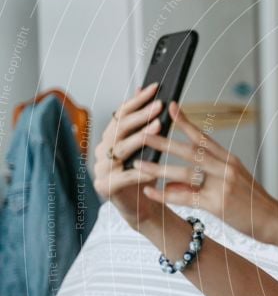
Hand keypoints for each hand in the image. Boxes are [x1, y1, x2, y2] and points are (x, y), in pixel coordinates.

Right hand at [93, 83, 162, 227]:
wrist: (141, 206)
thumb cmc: (145, 174)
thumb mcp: (148, 147)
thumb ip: (145, 122)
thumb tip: (144, 88)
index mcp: (111, 138)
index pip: (121, 114)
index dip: (137, 100)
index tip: (154, 89)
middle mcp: (102, 150)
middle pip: (121, 129)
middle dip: (141, 116)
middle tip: (159, 106)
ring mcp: (101, 169)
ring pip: (121, 149)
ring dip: (140, 138)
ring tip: (158, 128)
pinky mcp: (105, 187)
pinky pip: (124, 177)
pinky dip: (139, 171)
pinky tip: (153, 166)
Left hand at [131, 101, 277, 241]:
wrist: (275, 221)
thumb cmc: (255, 204)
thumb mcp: (232, 186)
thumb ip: (201, 182)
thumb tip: (173, 182)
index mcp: (229, 160)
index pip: (203, 137)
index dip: (185, 122)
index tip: (170, 107)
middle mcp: (226, 168)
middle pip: (190, 150)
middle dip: (164, 141)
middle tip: (142, 133)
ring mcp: (223, 185)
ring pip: (185, 172)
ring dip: (158, 168)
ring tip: (138, 165)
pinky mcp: (218, 204)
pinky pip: (186, 197)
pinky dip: (166, 194)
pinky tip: (150, 192)